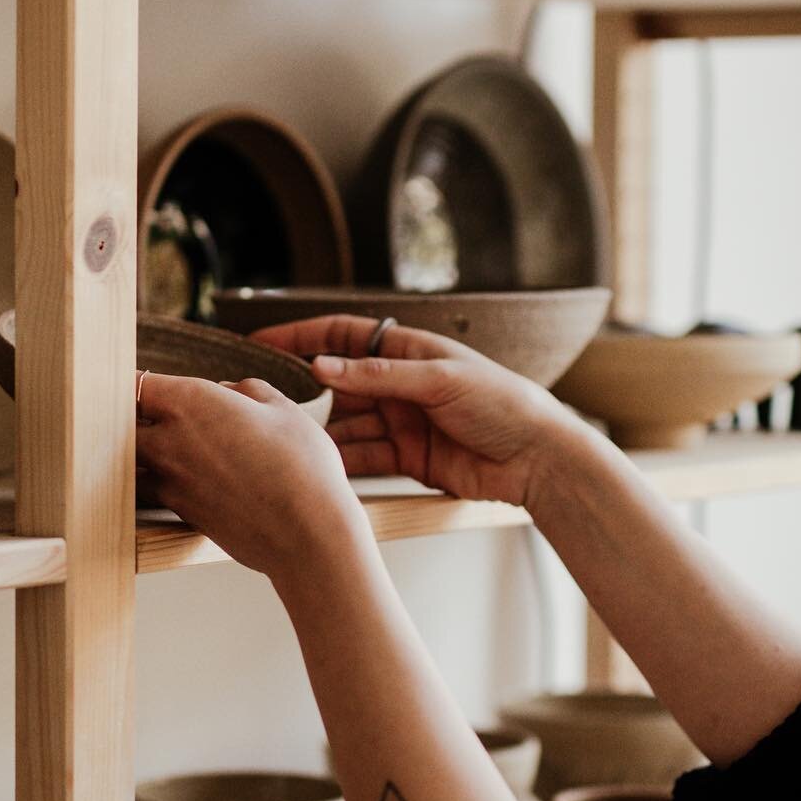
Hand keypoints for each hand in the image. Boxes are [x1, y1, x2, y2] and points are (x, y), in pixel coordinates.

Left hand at [137, 372, 367, 581]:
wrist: (308, 534)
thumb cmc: (302, 466)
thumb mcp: (284, 411)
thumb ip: (250, 392)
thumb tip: (232, 390)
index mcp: (190, 403)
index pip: (135, 384)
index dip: (135, 382)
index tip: (146, 384)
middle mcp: (169, 441)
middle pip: (119, 426)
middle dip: (131, 420)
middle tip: (152, 415)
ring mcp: (170, 482)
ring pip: (133, 463)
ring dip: (143, 455)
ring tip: (172, 450)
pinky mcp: (180, 513)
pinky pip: (158, 491)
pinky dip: (167, 483)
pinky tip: (196, 481)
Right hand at [250, 315, 569, 508]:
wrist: (539, 457)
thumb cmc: (504, 403)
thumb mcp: (440, 379)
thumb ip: (379, 374)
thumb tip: (323, 365)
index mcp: (410, 352)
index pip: (342, 337)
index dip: (301, 337)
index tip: (261, 344)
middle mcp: (401, 385)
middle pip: (338, 384)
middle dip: (303, 391)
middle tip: (263, 399)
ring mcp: (402, 423)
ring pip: (347, 425)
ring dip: (320, 431)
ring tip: (285, 436)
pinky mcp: (408, 458)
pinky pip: (364, 458)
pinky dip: (342, 462)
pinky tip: (318, 464)